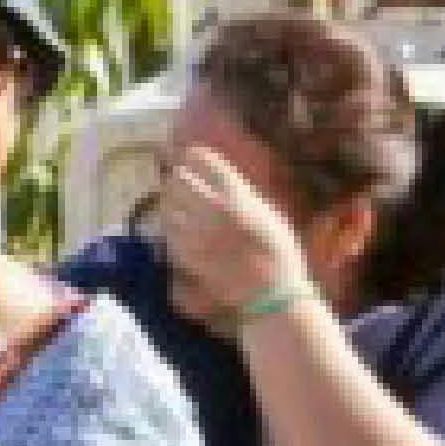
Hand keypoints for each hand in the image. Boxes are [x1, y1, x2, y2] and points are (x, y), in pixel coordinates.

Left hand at [140, 139, 308, 328]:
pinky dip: (167, 221)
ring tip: (174, 196)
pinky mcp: (184, 251)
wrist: (268, 291)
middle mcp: (213, 209)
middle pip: (182, 179)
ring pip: (168, 202)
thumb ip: (243, 196)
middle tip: (179, 176)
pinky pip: (166, 228)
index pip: (207, 163)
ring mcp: (195, 231)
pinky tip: (173, 221)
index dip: (196, 156)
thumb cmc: (278, 253)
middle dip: (179, 175)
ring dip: (170, 196)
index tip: (191, 154)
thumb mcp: (268, 215)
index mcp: (238, 196)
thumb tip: (223, 180)